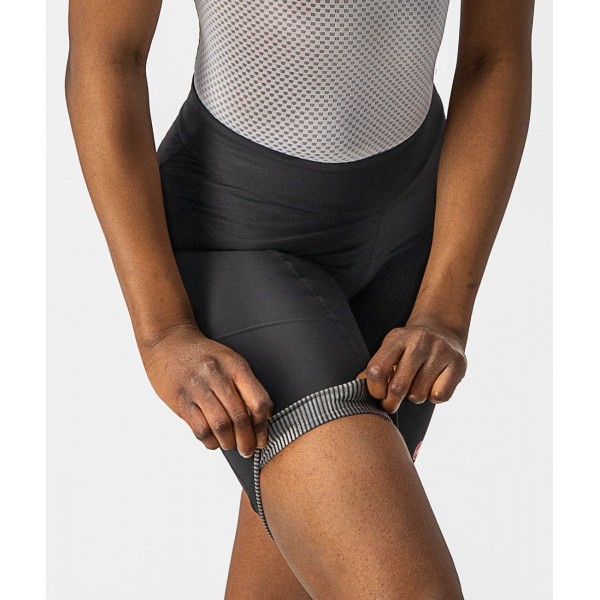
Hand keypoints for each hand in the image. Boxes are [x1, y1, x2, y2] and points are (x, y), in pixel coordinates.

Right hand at [140, 324, 272, 457]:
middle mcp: (218, 376)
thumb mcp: (230, 361)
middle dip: (247, 441)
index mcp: (236, 367)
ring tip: (230, 445)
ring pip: (221, 426)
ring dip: (229, 443)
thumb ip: (246, 386)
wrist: (168, 342)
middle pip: (240, 417)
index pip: (259, 401)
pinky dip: (210, 441)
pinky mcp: (181, 401)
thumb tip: (263, 417)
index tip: (262, 435)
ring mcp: (198, 388)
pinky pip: (200, 429)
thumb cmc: (203, 355)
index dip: (263, 424)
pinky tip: (212, 439)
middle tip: (248, 450)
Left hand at [356, 320, 467, 412]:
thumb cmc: (409, 348)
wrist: (443, 330)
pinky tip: (433, 384)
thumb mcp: (391, 349)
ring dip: (414, 397)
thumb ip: (376, 368)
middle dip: (391, 403)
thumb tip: (354, 389)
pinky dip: (434, 397)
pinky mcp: (458, 363)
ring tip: (416, 385)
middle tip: (390, 404)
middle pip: (398, 387)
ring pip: (418, 395)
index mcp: (397, 338)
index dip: (374, 390)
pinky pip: (439, 396)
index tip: (378, 394)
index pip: (376, 370)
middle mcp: (419, 341)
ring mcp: (440, 351)